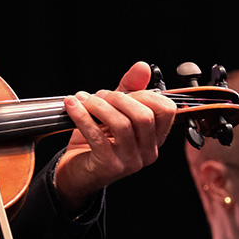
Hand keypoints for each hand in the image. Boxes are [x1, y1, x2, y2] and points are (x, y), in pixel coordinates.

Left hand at [53, 61, 176, 211]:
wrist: (74, 171)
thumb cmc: (95, 140)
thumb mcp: (113, 110)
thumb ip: (129, 89)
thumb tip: (142, 67)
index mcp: (154, 138)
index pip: (166, 110)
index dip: (144, 94)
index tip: (122, 91)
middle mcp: (147, 152)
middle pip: (143, 116)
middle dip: (118, 98)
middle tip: (98, 95)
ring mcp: (130, 162)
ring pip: (121, 124)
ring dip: (98, 106)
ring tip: (82, 100)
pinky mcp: (109, 167)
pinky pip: (97, 136)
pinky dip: (81, 116)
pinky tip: (72, 105)